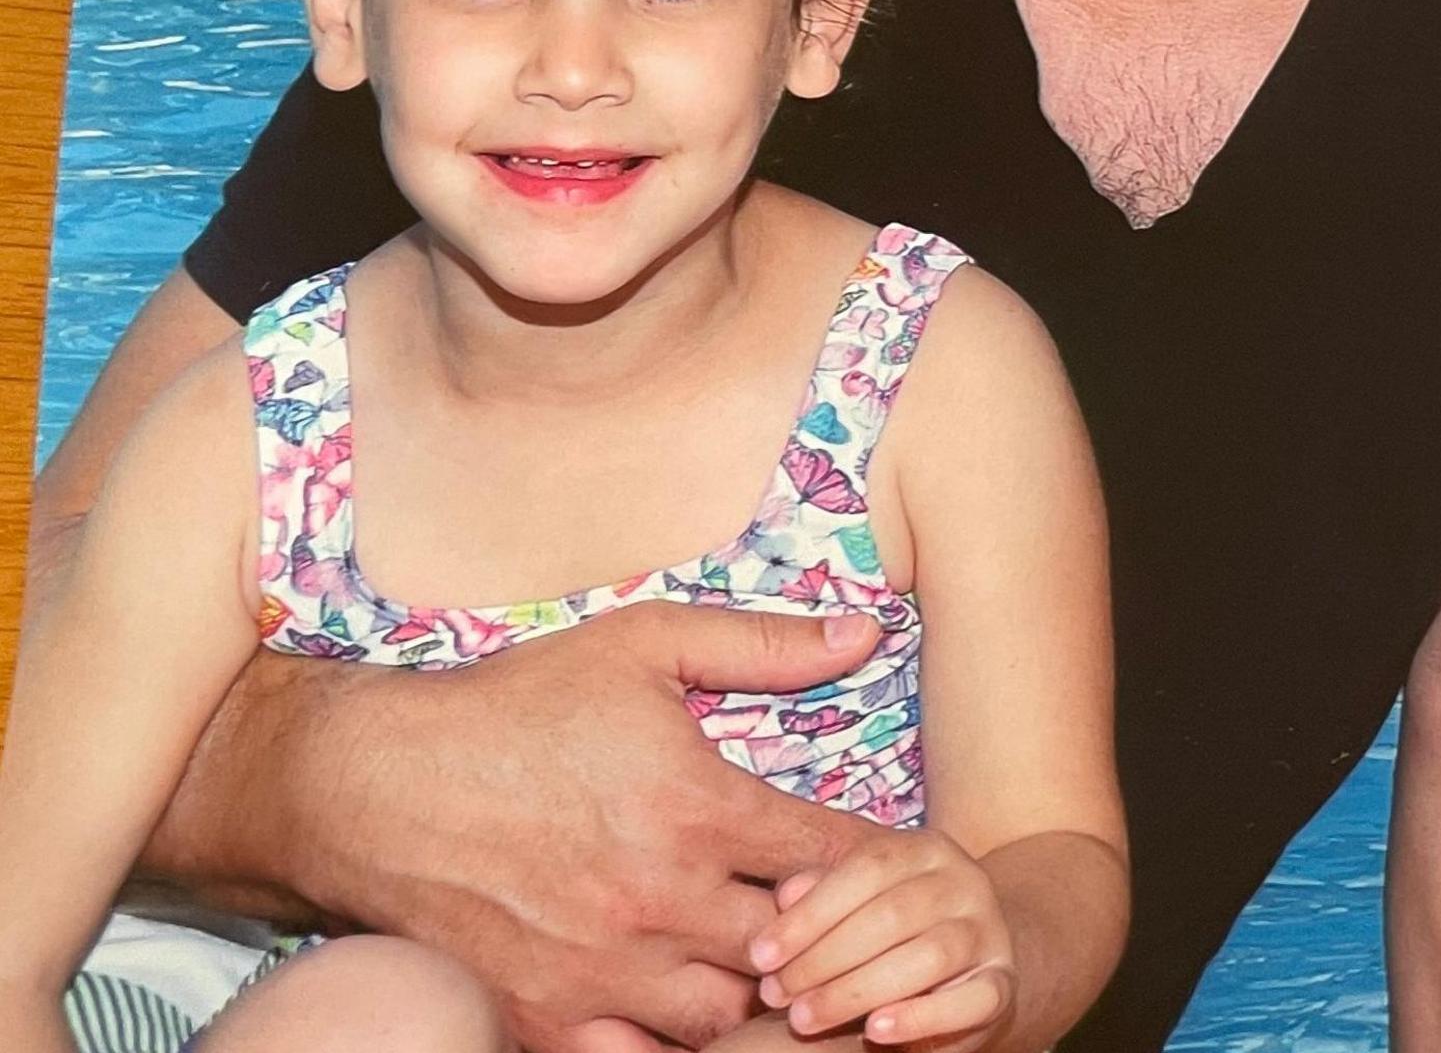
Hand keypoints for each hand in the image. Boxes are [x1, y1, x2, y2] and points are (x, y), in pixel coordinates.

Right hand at [230, 603, 887, 1052]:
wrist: (370, 784)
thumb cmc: (512, 706)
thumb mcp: (641, 646)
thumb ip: (761, 645)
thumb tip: (866, 632)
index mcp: (699, 808)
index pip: (834, 855)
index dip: (864, 858)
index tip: (863, 855)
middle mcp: (660, 898)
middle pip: (793, 945)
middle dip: (816, 931)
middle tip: (811, 912)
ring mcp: (602, 966)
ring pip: (724, 1015)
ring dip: (747, 990)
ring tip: (742, 956)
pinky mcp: (543, 1014)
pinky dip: (665, 1041)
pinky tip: (672, 1002)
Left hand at [753, 829, 1015, 1047]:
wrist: (963, 964)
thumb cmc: (886, 934)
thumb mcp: (853, 903)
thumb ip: (820, 894)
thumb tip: (786, 894)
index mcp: (925, 850)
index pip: (867, 869)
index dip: (809, 914)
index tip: (761, 957)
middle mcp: (965, 883)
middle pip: (892, 914)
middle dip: (822, 959)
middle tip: (775, 994)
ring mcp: (989, 933)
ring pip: (930, 955)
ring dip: (856, 989)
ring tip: (804, 1018)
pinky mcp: (1002, 985)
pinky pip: (972, 1000)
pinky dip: (923, 1015)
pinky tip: (877, 1030)